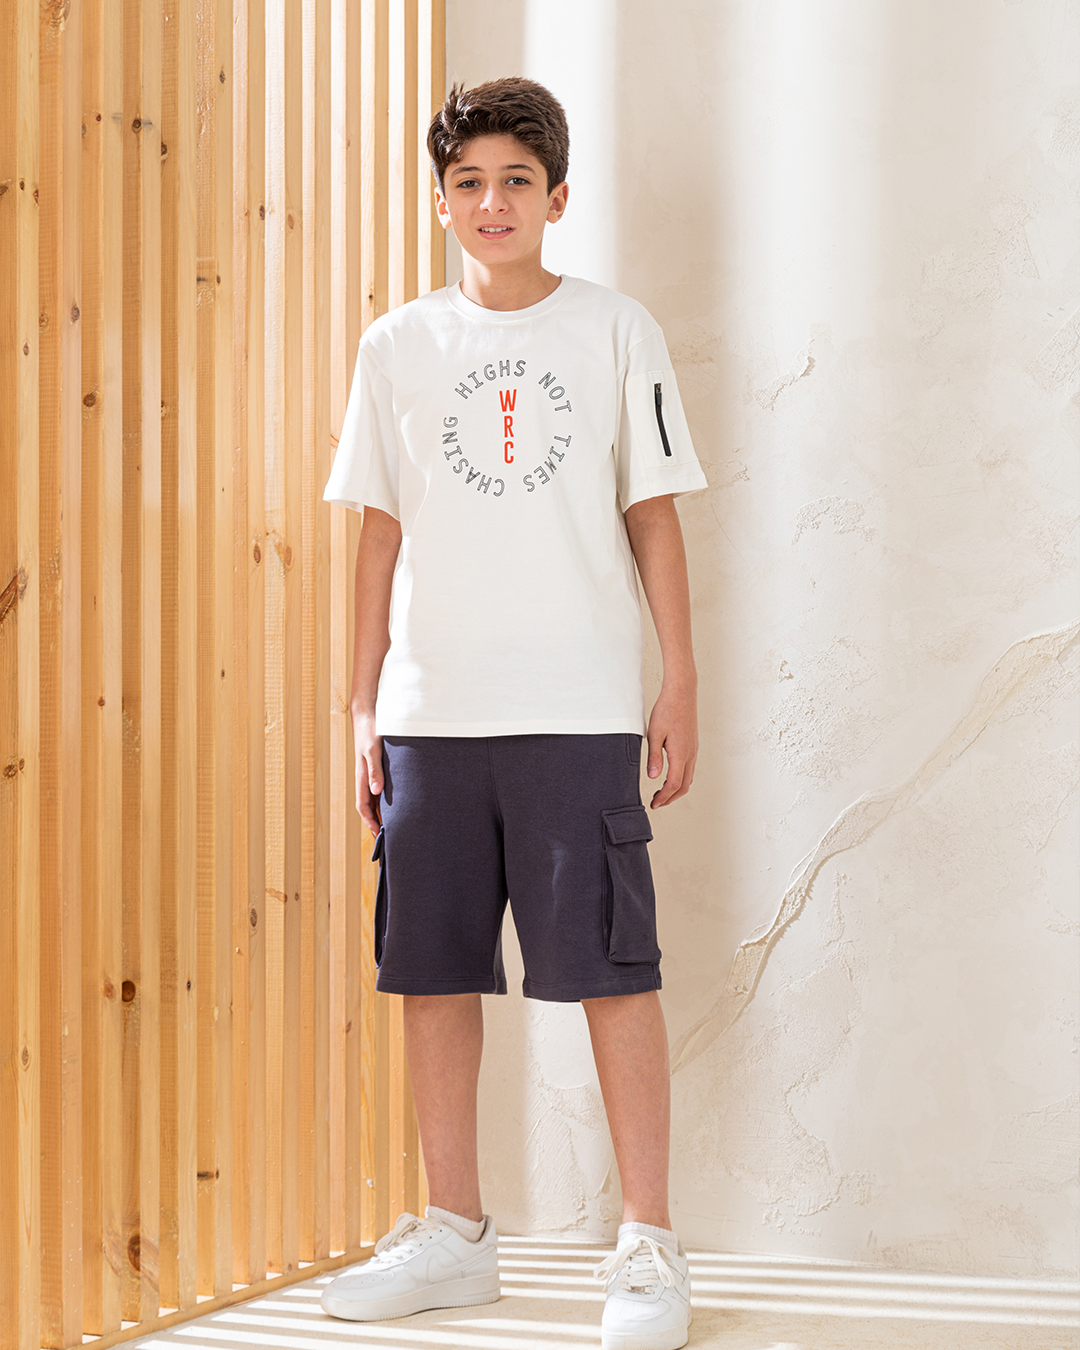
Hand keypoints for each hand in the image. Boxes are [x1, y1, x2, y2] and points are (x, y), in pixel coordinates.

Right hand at [352, 708, 383, 835]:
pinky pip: (379, 788)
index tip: (378, 835)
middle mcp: (365, 778)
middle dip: (375, 822)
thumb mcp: (373, 751)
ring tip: (392, 825)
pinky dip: (385, 799)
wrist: (367, 714)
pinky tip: (395, 802)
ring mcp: (370, 773)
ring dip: (381, 812)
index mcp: (362, 777)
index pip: (363, 806)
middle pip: (369, 806)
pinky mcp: (377, 766)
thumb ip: (375, 770)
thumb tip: (376, 792)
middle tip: (387, 837)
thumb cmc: (369, 732)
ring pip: (374, 798)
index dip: (370, 822)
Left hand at [645, 683, 697, 807]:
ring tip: (661, 792)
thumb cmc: (666, 710)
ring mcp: (693, 750)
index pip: (673, 784)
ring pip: (688, 778)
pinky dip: (680, 778)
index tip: (654, 804)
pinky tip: (669, 775)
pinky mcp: (693, 745)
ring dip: (676, 789)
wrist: (682, 693)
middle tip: (656, 802)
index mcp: (680, 753)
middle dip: (670, 798)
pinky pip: (689, 768)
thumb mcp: (654, 734)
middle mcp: (690, 754)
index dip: (663, 797)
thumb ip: (654, 757)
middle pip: (684, 786)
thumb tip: (653, 778)